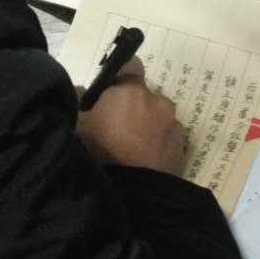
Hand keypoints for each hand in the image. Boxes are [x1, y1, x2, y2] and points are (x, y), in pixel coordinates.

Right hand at [74, 59, 186, 175]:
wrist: (134, 194)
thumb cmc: (101, 152)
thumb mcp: (77, 126)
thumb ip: (79, 103)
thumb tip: (83, 92)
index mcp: (131, 90)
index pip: (130, 64)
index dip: (120, 74)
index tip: (110, 91)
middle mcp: (158, 101)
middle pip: (144, 96)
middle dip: (132, 106)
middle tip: (114, 127)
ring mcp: (173, 125)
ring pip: (158, 118)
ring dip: (147, 126)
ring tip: (131, 149)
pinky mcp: (182, 149)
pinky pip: (167, 139)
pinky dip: (158, 145)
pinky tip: (143, 162)